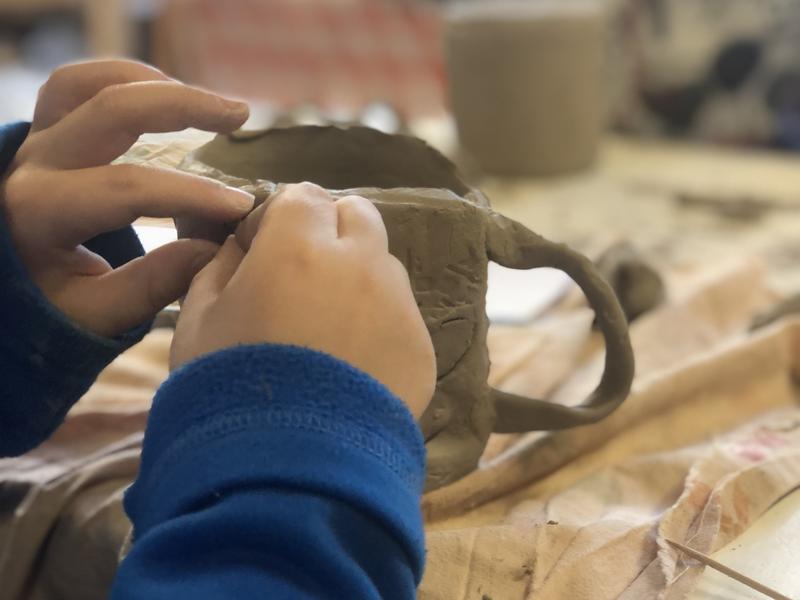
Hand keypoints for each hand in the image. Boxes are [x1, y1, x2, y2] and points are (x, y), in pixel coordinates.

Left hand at [0, 60, 254, 336]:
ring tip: (208, 105)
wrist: (4, 288)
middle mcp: (31, 165)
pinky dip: (125, 81)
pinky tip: (168, 97)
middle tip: (240, 117)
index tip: (241, 206)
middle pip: (109, 110)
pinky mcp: (41, 134)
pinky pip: (75, 86)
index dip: (191, 193)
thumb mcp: (95, 315)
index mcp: (39, 214)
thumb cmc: (47, 308)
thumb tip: (213, 249)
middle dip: (182, 106)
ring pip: (87, 84)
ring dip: (153, 84)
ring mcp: (32, 142)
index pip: (127, 189)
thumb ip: (151, 286)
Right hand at [171, 183, 435, 417]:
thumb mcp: (198, 319)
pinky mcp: (421, 347)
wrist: (286, 469)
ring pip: (383, 264)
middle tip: (303, 276)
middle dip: (331, 232)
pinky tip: (352, 366)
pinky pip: (401, 316)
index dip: (281, 219)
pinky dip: (379, 325)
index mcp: (298, 244)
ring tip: (329, 330)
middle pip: (357, 215)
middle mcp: (360, 262)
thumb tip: (241, 246)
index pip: (303, 195)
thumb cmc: (228, 386)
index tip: (264, 251)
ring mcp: (398, 304)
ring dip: (358, 277)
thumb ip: (221, 265)